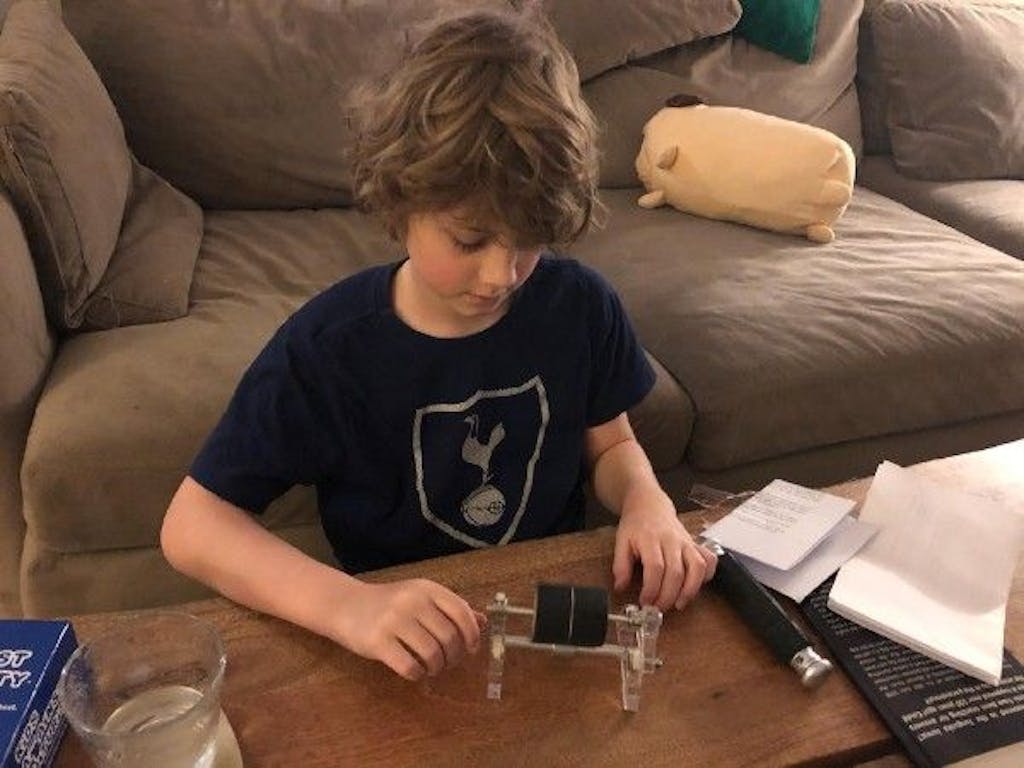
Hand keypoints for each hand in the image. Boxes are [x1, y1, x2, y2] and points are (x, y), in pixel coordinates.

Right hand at [331, 578, 485, 680]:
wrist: (346, 606)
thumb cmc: (389, 603)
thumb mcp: (421, 598)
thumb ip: (450, 608)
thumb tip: (483, 622)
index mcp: (427, 589)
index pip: (461, 611)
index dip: (472, 634)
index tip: (471, 648)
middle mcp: (412, 601)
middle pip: (449, 637)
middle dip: (454, 656)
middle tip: (448, 662)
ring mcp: (394, 621)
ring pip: (432, 654)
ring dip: (437, 667)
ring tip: (432, 667)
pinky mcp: (378, 642)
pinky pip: (410, 666)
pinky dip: (418, 674)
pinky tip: (415, 671)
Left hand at [612, 491, 717, 610]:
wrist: (649, 504)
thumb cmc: (635, 525)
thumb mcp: (621, 542)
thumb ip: (620, 565)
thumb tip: (620, 587)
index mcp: (650, 539)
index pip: (655, 568)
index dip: (651, 589)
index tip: (644, 602)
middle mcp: (672, 540)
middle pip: (676, 572)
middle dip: (668, 596)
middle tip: (658, 608)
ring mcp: (686, 542)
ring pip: (697, 567)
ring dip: (690, 590)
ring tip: (678, 604)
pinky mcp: (696, 544)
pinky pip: (709, 560)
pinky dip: (707, 575)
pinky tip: (696, 586)